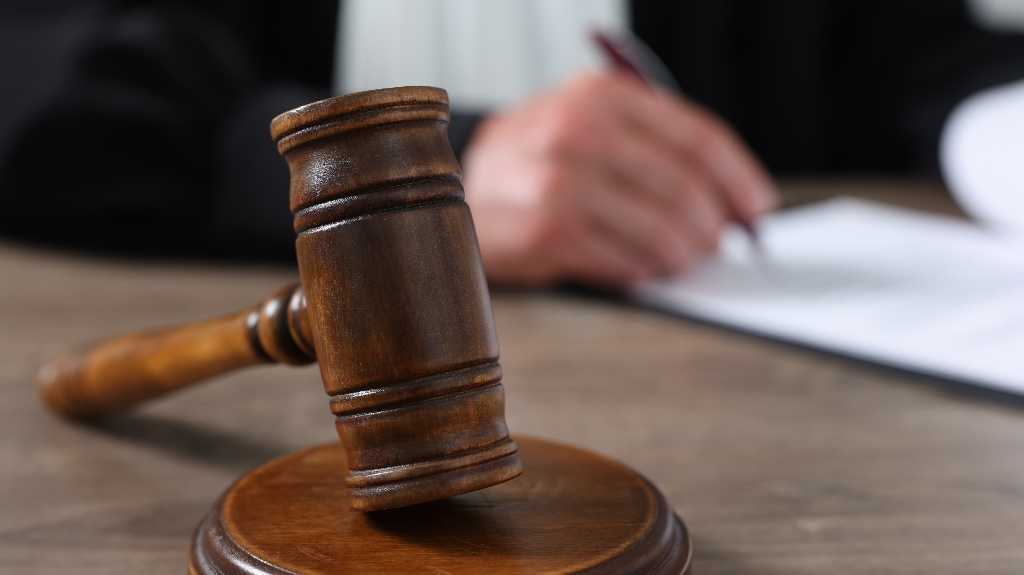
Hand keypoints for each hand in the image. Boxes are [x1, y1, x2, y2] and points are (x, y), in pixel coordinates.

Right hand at [461, 71, 776, 286]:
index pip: (697, 138)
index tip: (757, 208)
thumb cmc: (538, 160)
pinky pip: (624, 262)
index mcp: (600, 96)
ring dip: (682, 254)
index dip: (738, 179)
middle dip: (712, 226)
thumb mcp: (589, 125)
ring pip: (660, 231)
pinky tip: (643, 268)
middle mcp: (578, 132)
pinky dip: (644, 271)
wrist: (459, 188)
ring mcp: (559, 183)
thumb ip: (655, 147)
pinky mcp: (546, 232)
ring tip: (682, 259)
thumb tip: (730, 200)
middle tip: (715, 244)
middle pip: (684, 188)